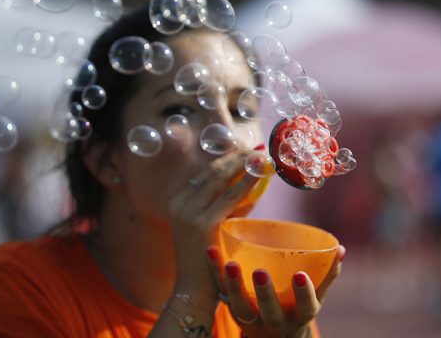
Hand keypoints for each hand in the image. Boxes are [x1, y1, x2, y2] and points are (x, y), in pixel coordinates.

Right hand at [168, 151, 258, 306]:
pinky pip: (230, 196)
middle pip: (213, 169)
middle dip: (238, 155)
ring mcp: (188, 212)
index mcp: (178, 201)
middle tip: (259, 149)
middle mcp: (179, 203)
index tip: (247, 149)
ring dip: (244, 163)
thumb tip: (250, 183)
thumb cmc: (209, 260)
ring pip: (221, 177)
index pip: (206, 171)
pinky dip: (247, 181)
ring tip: (262, 155)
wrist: (194, 291)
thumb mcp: (212, 227)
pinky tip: (261, 173)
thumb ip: (226, 206)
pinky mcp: (202, 223)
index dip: (228, 157)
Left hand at [207, 244, 345, 337]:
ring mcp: (251, 317)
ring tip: (229, 263)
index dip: (304, 293)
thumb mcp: (313, 297)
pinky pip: (220, 290)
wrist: (270, 335)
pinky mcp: (231, 307)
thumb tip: (341, 249)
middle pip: (269, 310)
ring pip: (239, 305)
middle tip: (260, 272)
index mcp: (300, 315)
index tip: (300, 275)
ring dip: (233, 284)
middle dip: (265, 293)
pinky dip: (214, 272)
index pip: (305, 307)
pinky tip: (210, 251)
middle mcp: (275, 320)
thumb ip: (326, 274)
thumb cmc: (296, 306)